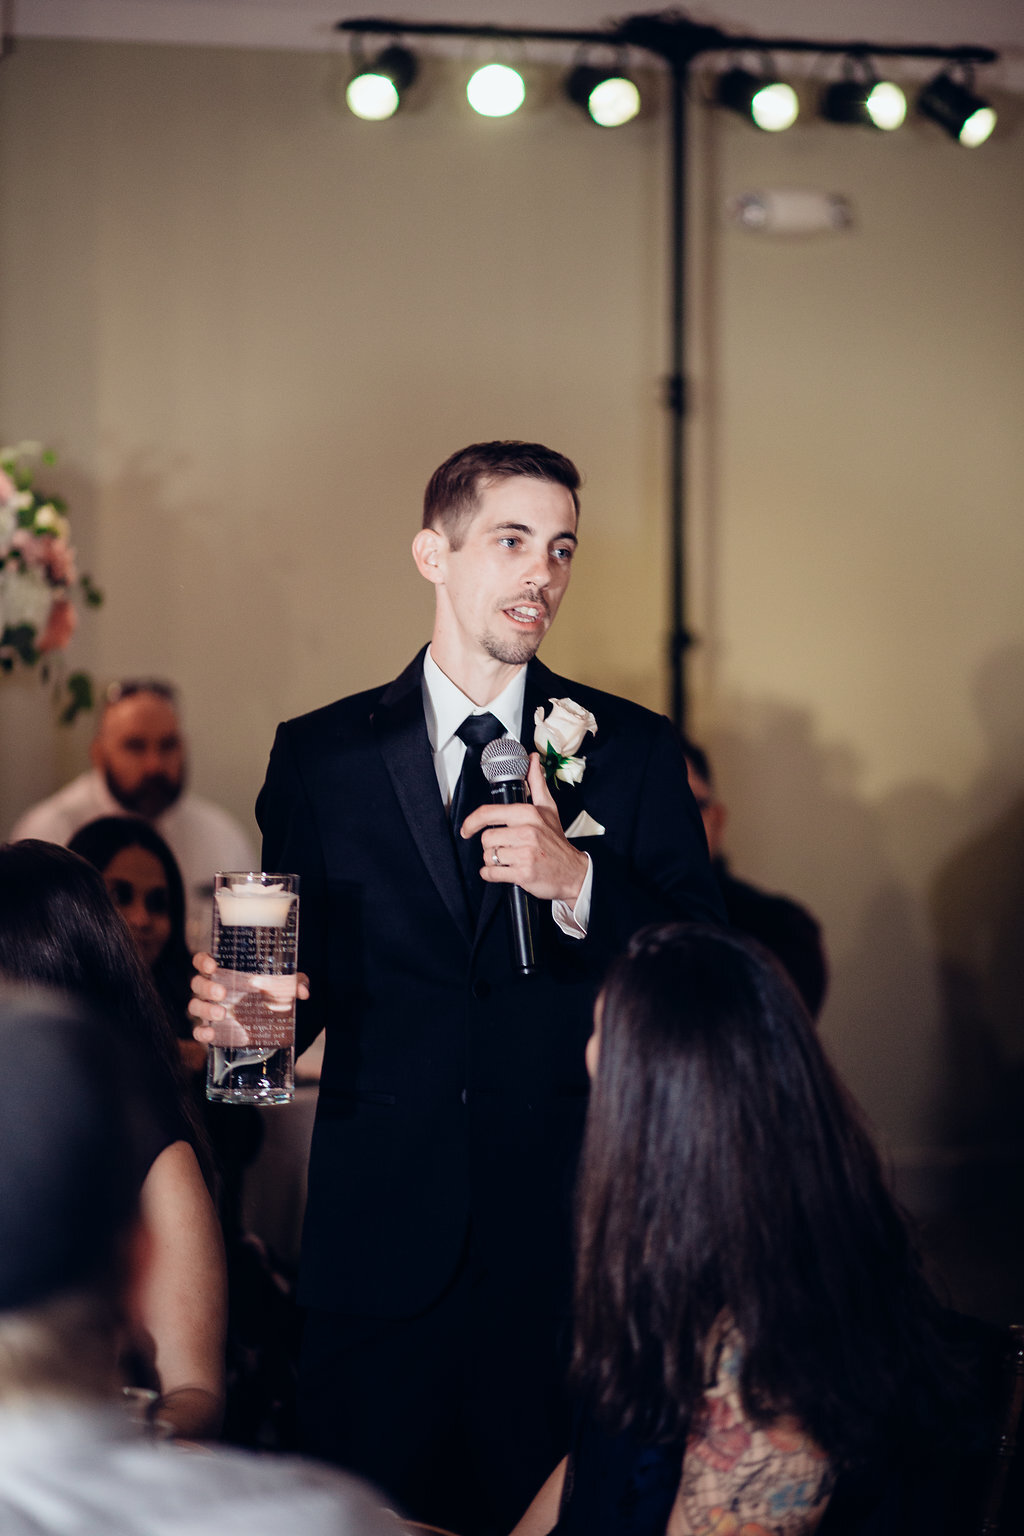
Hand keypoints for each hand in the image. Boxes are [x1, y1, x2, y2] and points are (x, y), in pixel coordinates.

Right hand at [188, 952, 309, 1042]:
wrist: (266, 1023)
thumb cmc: (268, 995)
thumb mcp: (283, 987)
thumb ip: (294, 983)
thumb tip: (303, 991)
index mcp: (223, 972)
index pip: (202, 961)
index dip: (203, 961)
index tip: (212, 965)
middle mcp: (211, 989)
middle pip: (197, 983)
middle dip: (207, 987)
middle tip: (223, 993)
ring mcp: (208, 1009)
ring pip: (194, 1006)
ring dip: (204, 1009)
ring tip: (222, 1013)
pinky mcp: (210, 1029)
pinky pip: (197, 1031)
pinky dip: (200, 1033)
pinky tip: (210, 1034)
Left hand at [460, 752, 588, 904]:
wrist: (573, 872)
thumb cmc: (556, 842)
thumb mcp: (548, 809)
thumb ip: (536, 783)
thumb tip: (532, 759)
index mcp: (528, 814)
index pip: (488, 813)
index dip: (471, 822)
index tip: (466, 829)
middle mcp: (526, 832)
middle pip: (486, 838)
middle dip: (492, 845)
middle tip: (506, 847)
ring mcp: (525, 853)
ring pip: (488, 856)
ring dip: (494, 861)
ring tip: (510, 859)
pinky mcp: (523, 874)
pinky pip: (492, 874)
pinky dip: (492, 875)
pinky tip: (505, 871)